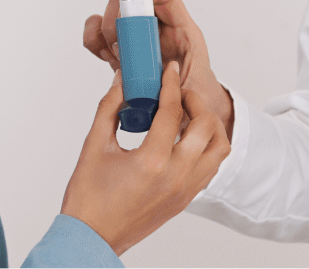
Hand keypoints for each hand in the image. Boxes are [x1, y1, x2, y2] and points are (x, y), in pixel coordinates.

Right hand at [61, 62, 230, 254]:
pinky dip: (206, 148)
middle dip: (195, 102)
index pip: (172, 112)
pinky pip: (211, 167)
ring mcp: (185, 190)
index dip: (171, 84)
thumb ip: (110, 108)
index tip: (170, 70)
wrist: (92, 238)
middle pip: (207, 126)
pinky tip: (185, 139)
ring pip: (219, 149)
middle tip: (178, 93)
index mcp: (152, 162)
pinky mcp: (186, 200)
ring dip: (209, 126)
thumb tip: (122, 82)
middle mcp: (176, 176)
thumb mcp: (94, 146)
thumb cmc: (88, 199)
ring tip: (188, 115)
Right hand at [83, 0, 233, 138]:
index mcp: (181, 30)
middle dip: (118, 16)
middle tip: (118, 44)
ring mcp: (137, 37)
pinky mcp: (121, 51)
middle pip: (132, 1)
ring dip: (104, 30)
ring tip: (115, 56)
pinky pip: (99, 35)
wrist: (189, 107)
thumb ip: (186, 93)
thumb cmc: (197, 96)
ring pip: (111, 14)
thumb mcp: (198, 95)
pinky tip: (105, 57)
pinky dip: (94, 40)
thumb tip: (170, 87)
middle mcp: (157, 27)